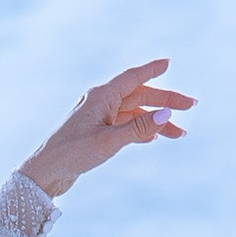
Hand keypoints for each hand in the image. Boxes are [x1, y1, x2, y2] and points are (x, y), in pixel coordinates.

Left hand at [20, 60, 192, 198]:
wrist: (44, 173)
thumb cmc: (73, 154)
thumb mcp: (109, 141)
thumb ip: (139, 127)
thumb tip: (167, 115)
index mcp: (101, 96)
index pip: (133, 77)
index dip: (152, 70)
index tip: (168, 63)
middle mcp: (100, 102)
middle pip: (139, 95)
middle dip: (165, 100)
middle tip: (191, 106)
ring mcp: (98, 117)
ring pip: (134, 113)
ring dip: (156, 121)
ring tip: (180, 134)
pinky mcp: (96, 133)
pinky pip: (124, 125)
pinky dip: (141, 129)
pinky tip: (155, 137)